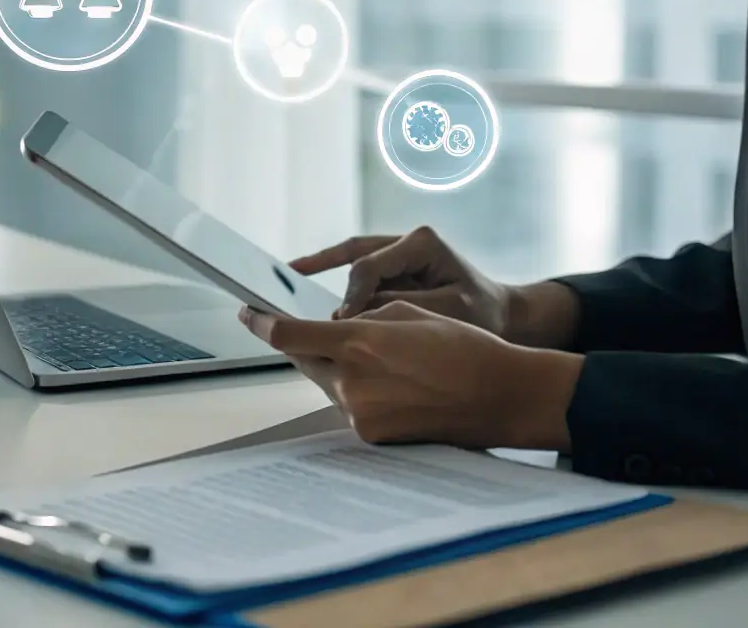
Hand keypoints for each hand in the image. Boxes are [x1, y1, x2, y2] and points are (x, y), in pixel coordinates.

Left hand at [237, 300, 580, 451]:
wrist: (499, 396)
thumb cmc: (462, 348)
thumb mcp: (407, 312)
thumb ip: (362, 318)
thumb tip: (334, 325)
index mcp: (357, 343)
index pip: (289, 334)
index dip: (261, 323)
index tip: (248, 313)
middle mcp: (350, 382)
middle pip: (304, 359)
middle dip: (304, 344)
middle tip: (305, 329)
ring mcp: (359, 413)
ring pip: (328, 382)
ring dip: (336, 368)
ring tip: (376, 358)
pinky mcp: (371, 435)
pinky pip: (349, 404)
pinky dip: (356, 389)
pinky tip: (389, 382)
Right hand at [292, 226, 513, 331]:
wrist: (504, 316)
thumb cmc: (484, 315)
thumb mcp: (448, 312)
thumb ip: (401, 309)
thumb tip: (354, 315)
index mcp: (422, 244)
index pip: (371, 266)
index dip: (351, 296)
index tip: (340, 324)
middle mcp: (407, 241)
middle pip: (356, 258)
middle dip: (325, 276)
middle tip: (296, 298)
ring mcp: (399, 252)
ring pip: (352, 260)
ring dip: (323, 272)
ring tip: (289, 288)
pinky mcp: (394, 267)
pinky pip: (356, 268)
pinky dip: (330, 272)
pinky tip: (299, 273)